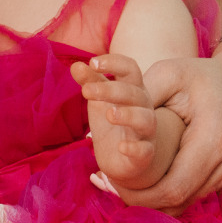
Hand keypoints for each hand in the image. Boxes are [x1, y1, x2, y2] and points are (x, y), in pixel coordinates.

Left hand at [71, 55, 160, 188]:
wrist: (122, 159)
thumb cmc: (112, 122)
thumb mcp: (99, 100)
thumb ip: (90, 81)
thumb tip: (75, 65)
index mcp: (133, 90)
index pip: (131, 68)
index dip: (114, 63)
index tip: (92, 63)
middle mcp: (144, 108)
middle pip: (134, 93)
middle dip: (110, 89)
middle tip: (85, 91)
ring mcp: (146, 131)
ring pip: (145, 119)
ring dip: (128, 115)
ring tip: (109, 114)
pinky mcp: (145, 153)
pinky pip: (144, 150)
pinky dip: (134, 148)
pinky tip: (121, 147)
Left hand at [108, 52, 221, 212]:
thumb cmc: (204, 74)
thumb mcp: (170, 74)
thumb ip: (140, 96)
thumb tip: (108, 118)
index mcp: (215, 137)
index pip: (175, 187)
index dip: (143, 195)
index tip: (116, 187)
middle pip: (184, 199)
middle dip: (149, 200)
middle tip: (118, 189)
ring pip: (196, 198)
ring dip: (166, 196)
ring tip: (136, 185)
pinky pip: (209, 189)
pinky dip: (186, 187)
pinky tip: (164, 175)